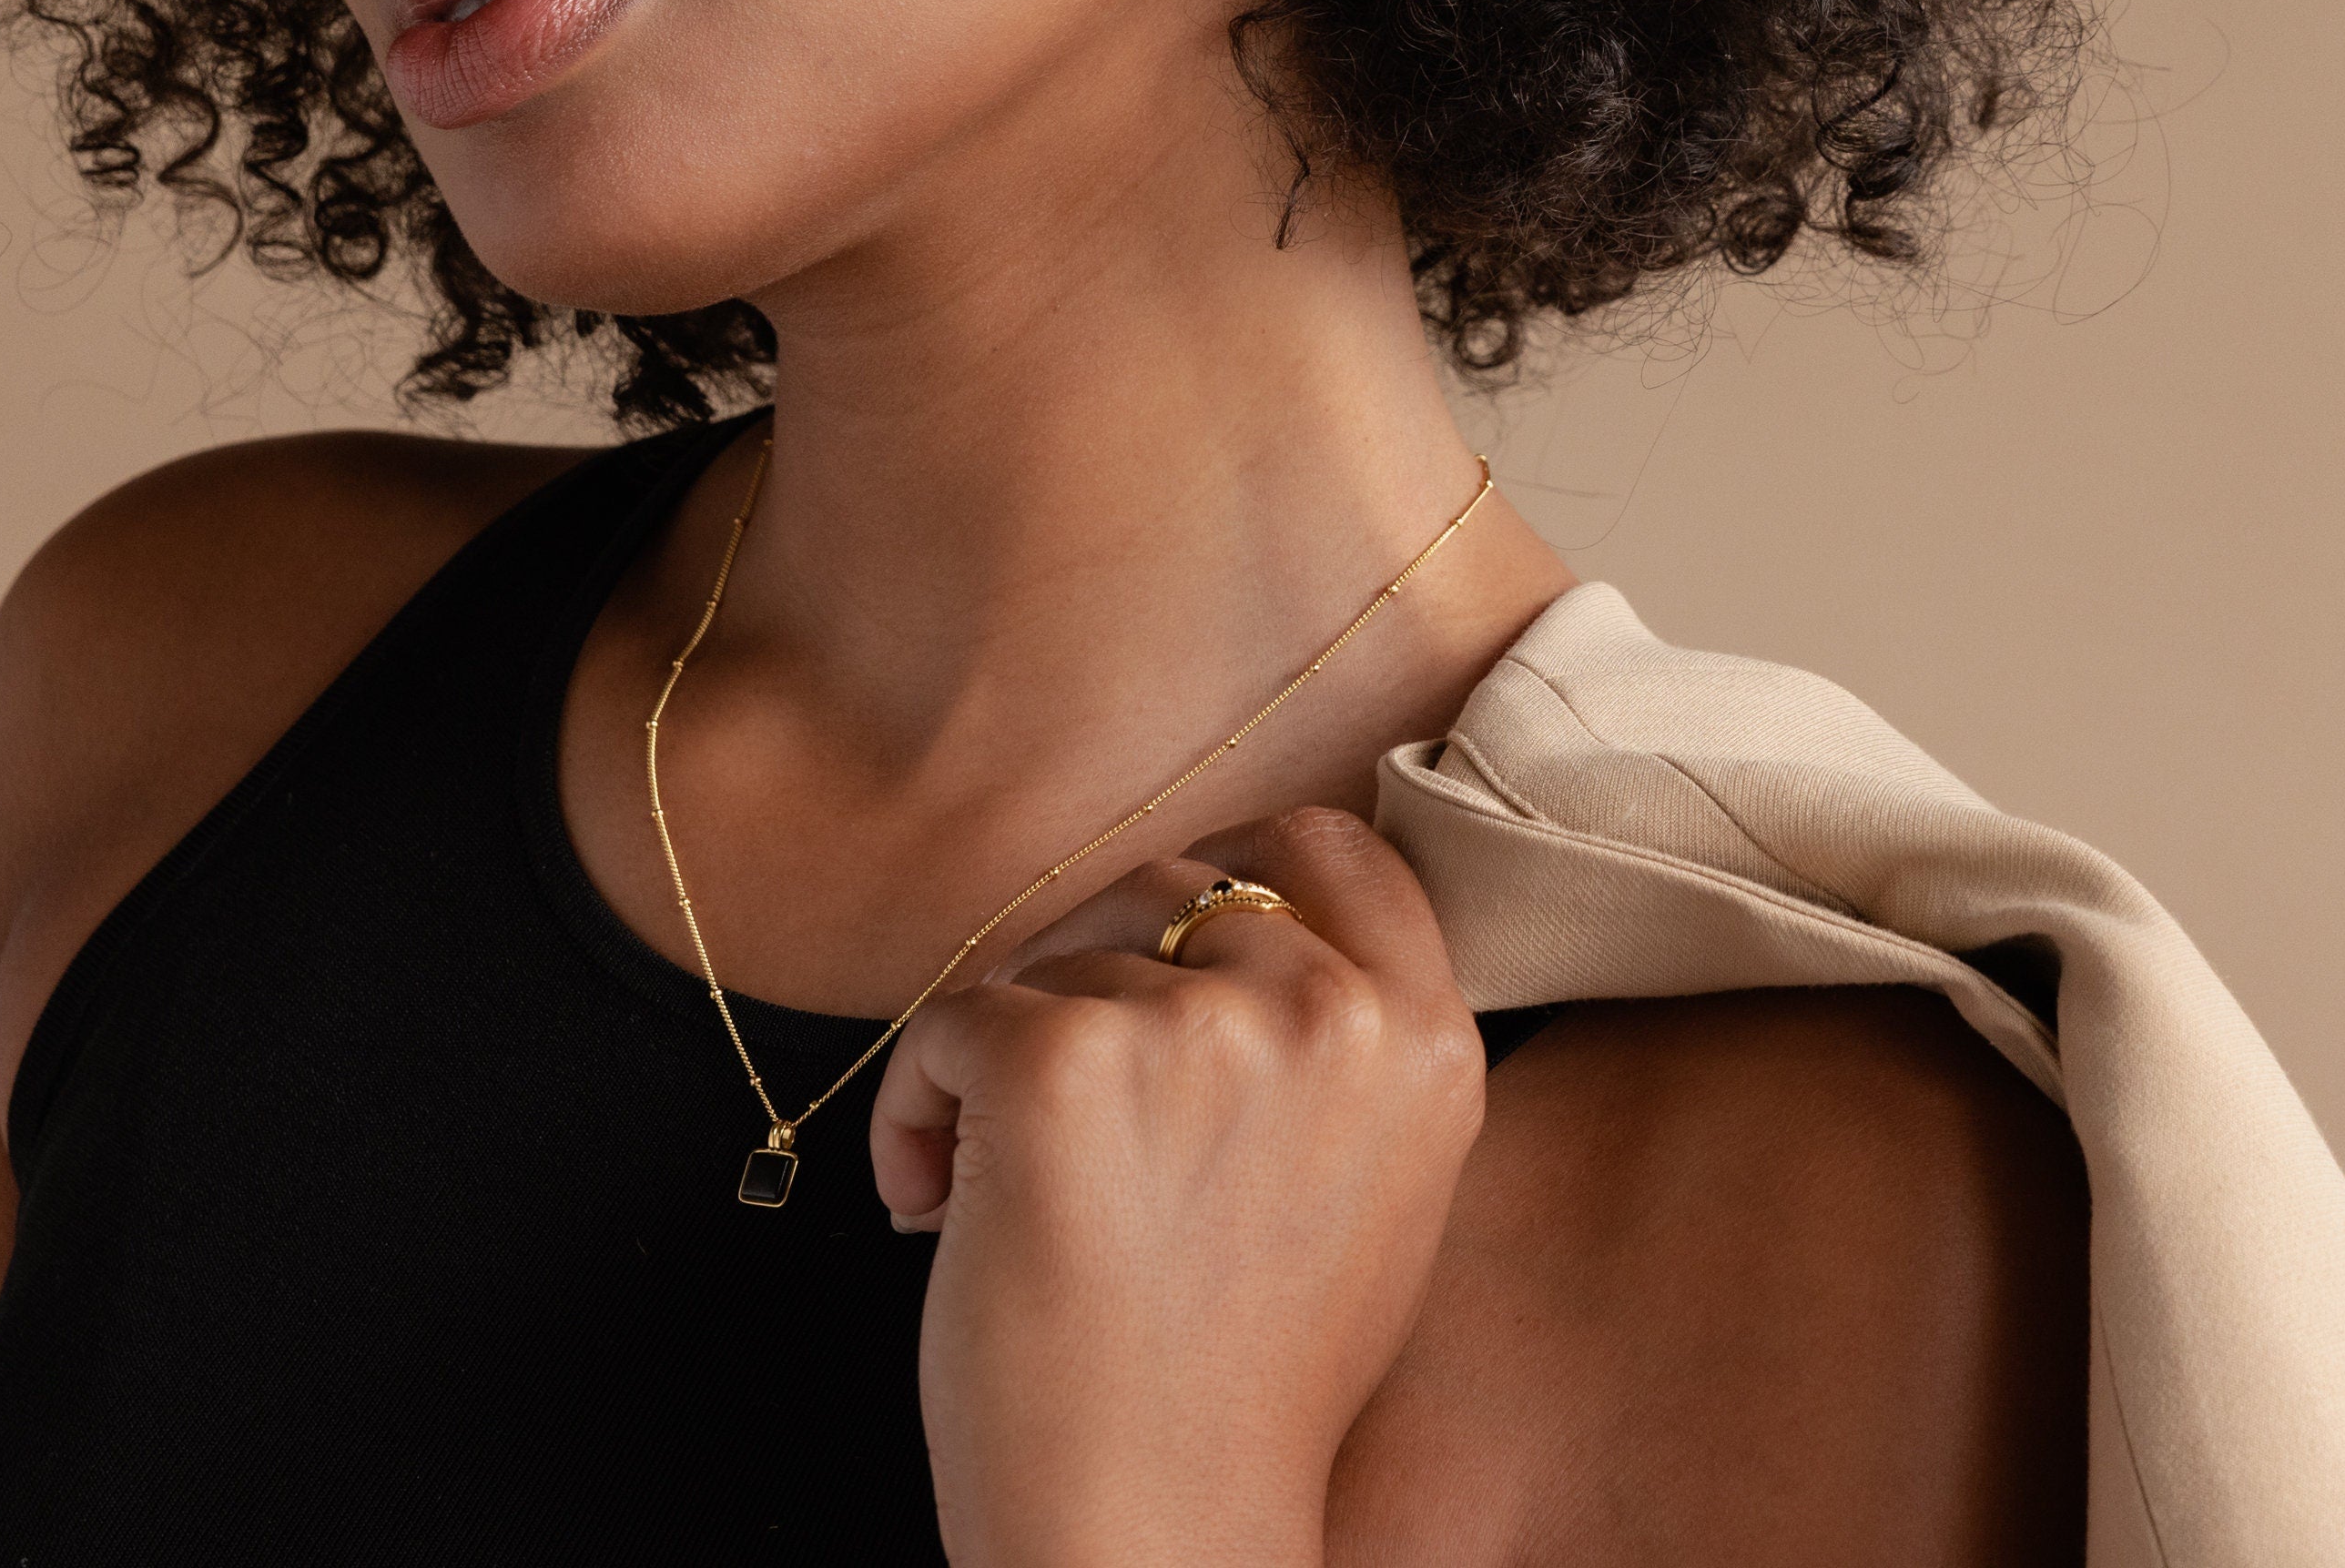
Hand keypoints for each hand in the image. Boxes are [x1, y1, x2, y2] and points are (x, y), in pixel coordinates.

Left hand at [870, 806, 1486, 1567]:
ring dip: (1010, 1050)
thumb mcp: (1375, 1183)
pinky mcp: (1058, 1062)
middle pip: (1173, 878)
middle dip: (1095, 969)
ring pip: (1058, 953)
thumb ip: (1340, 1035)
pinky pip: (951, 1017)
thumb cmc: (1245, 1379)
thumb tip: (1236, 908)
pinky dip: (919, 1104)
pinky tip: (939, 1204)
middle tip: (1072, 1104)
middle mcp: (1328, 1011)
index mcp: (1424, 1036)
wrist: (1159, 1537)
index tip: (1174, 955)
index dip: (1236, 877)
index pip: (1328, 844)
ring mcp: (1195, 1028)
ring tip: (1013, 1188)